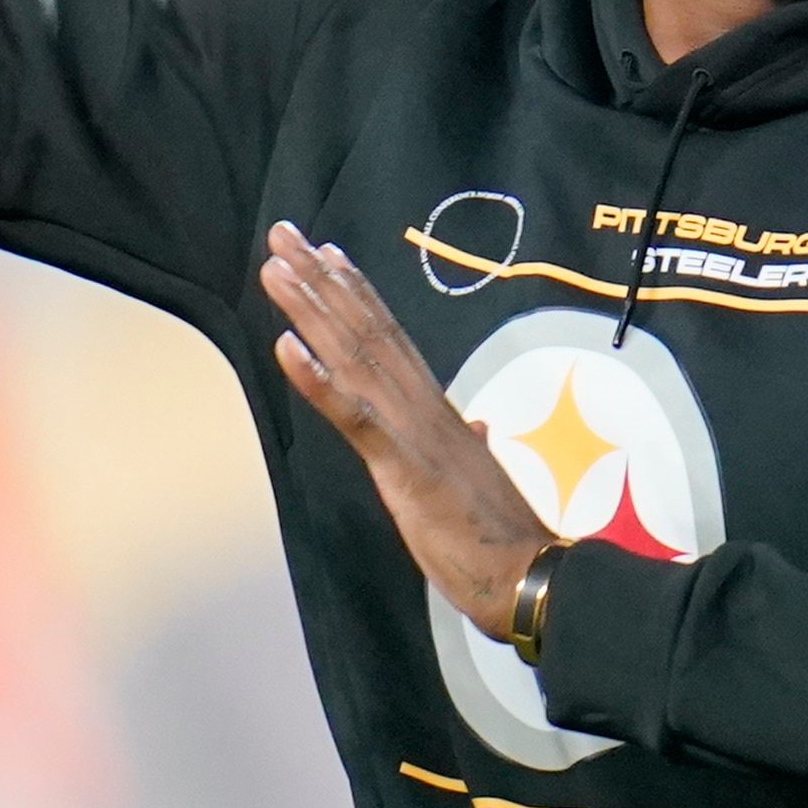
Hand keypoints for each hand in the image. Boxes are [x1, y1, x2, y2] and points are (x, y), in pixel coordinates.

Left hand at [263, 221, 553, 636]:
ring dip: (311, 310)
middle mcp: (423, 407)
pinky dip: (318, 380)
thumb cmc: (502, 538)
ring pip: (354, 357)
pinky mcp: (404, 466)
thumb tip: (479, 427)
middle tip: (283, 233)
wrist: (532, 575)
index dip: (356, 292)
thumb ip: (473, 445)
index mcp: (437, 412)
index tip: (326, 253)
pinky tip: (286, 347)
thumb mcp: (480, 481)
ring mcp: (413, 431)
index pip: (390, 338)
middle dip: (320, 280)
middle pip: (365, 330)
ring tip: (276, 268)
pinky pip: (354, 416)